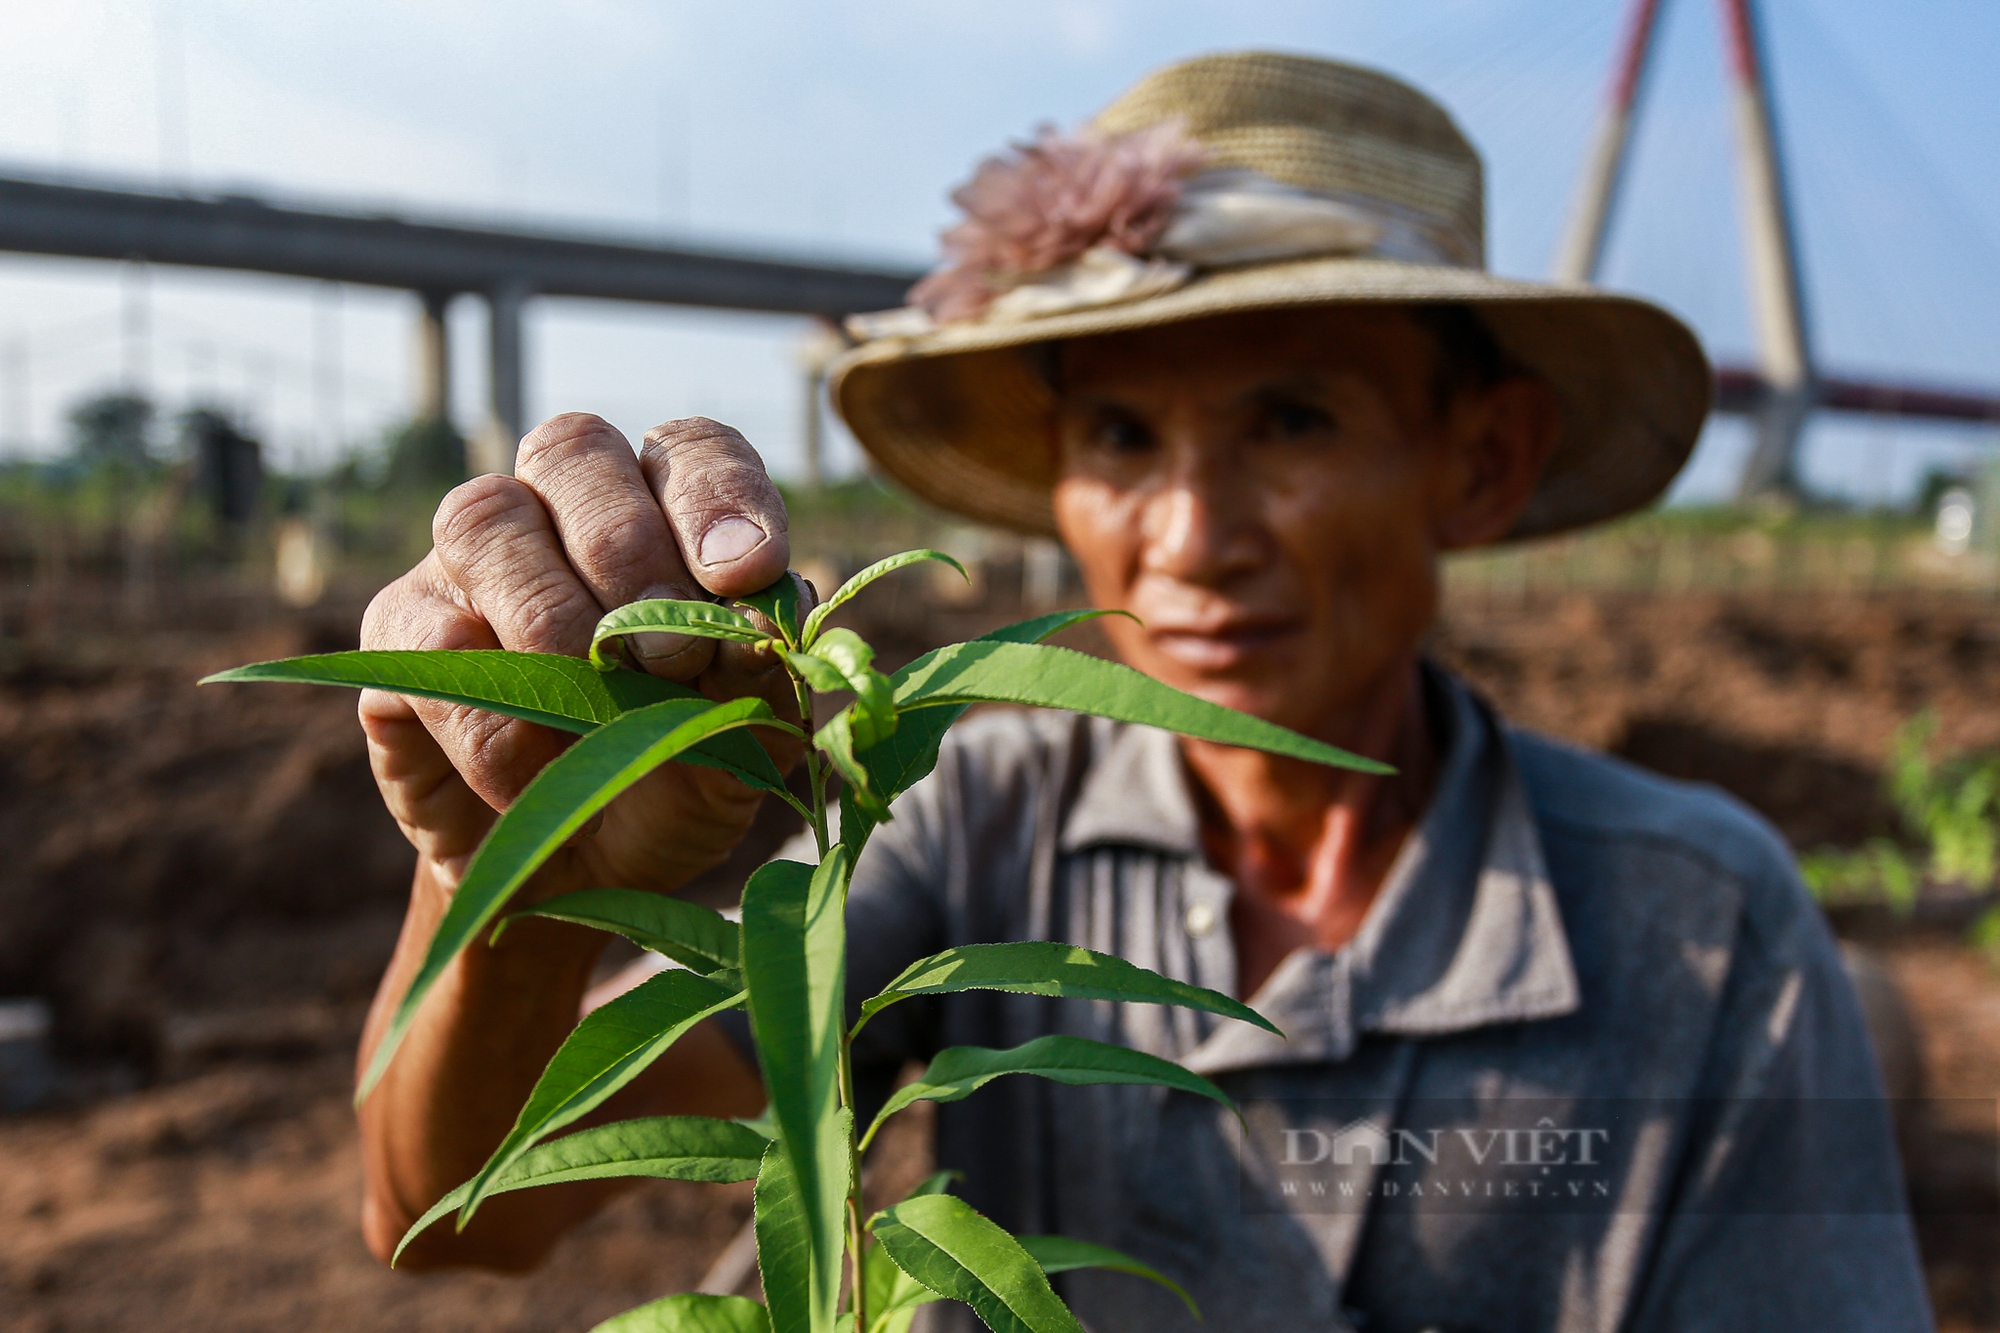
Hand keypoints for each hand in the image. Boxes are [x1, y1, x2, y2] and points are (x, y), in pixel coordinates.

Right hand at [358, 413, 806, 904]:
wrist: (587, 874)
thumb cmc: (677, 778)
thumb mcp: (748, 747)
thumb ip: (763, 682)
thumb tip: (763, 625)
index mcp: (665, 509)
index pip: (691, 448)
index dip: (720, 495)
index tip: (750, 573)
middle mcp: (558, 510)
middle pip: (573, 451)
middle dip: (630, 550)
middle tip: (673, 657)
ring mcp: (465, 564)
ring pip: (483, 519)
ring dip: (554, 619)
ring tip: (604, 711)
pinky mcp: (397, 636)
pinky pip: (431, 642)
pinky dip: (496, 717)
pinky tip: (542, 769)